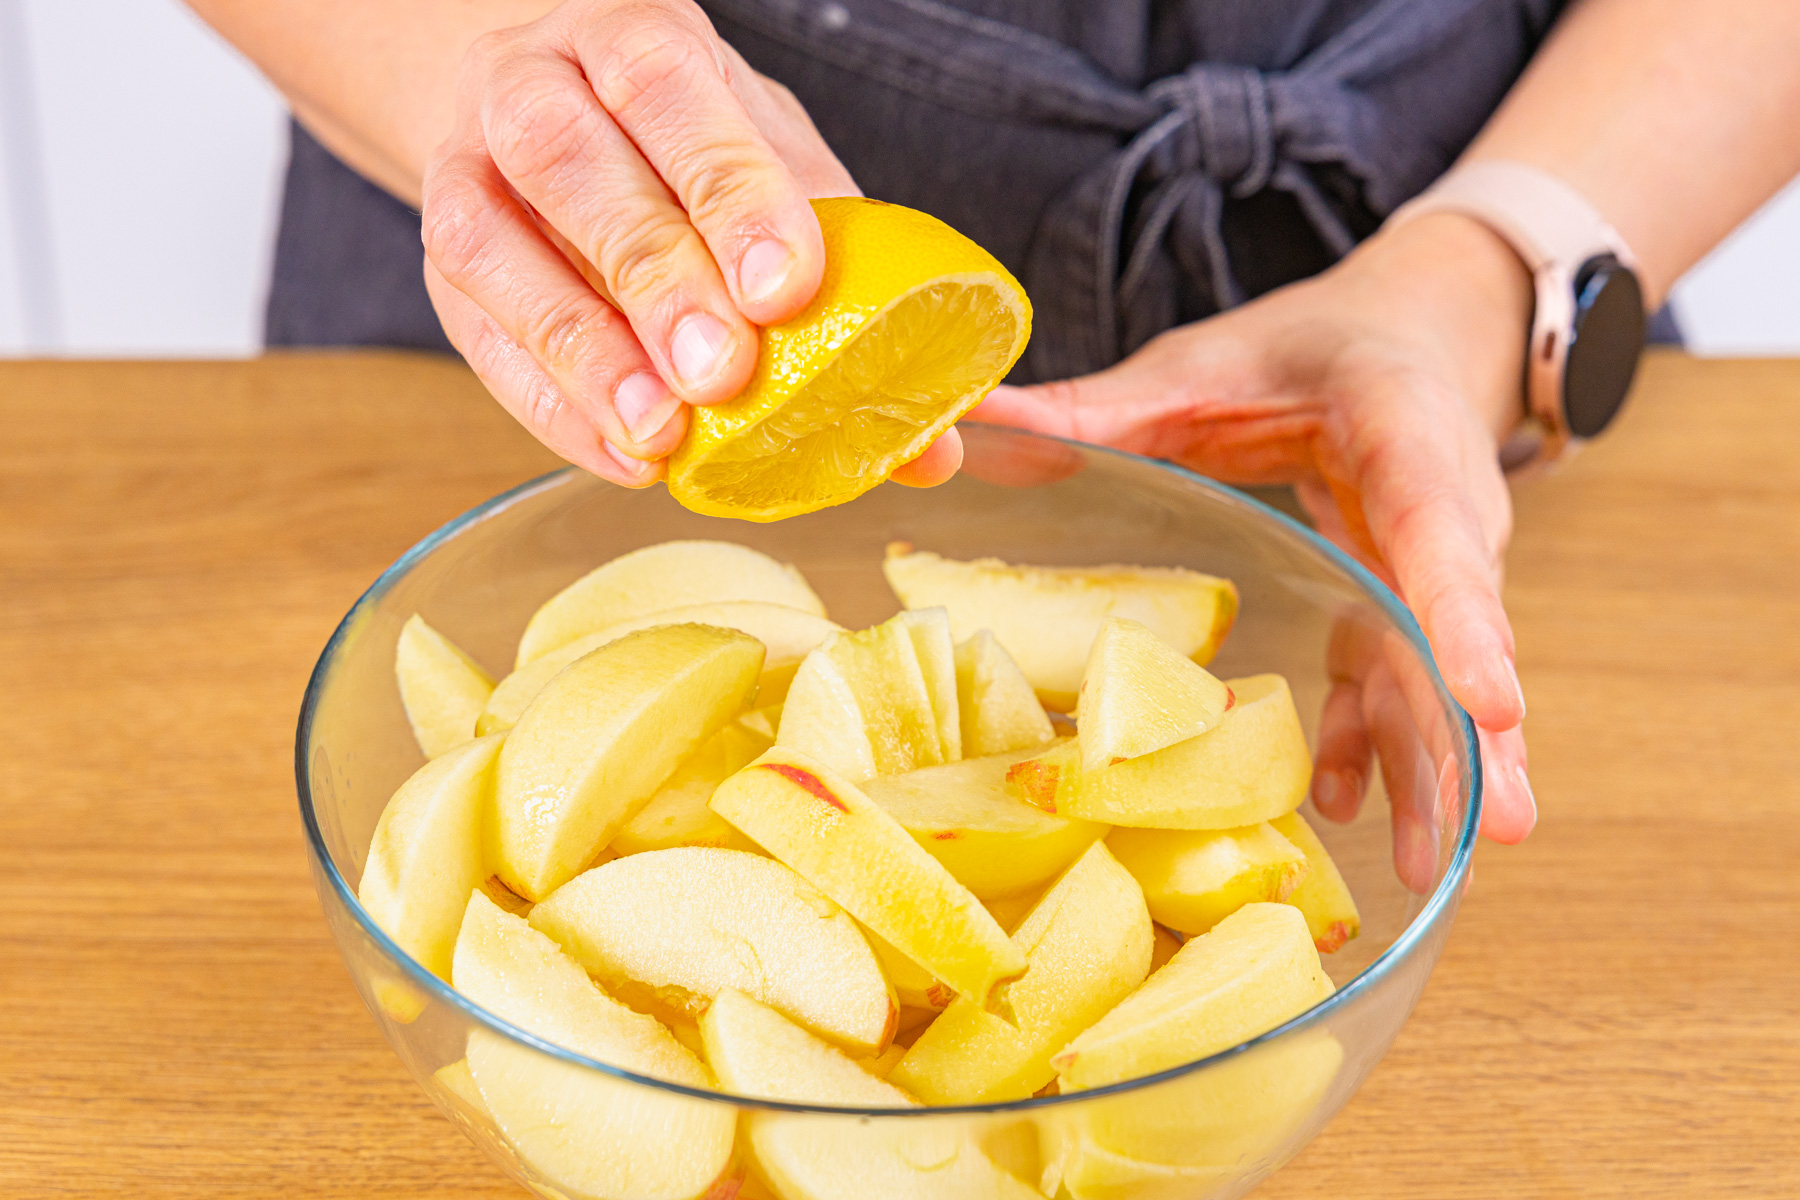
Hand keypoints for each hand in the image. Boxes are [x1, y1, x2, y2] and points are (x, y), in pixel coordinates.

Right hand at [417, 0, 963, 488]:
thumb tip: (934, 444)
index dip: (730, 190)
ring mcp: (468, 167)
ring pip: (492, 247)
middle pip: (572, 164)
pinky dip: (551, 404)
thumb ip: (852, 281)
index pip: (673, 92)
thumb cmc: (686, 150)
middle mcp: (536, 86)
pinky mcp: (442, 255)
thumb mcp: (778, 174)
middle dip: (654, 274)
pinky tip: (623, 453)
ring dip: (582, 350)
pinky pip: (475, 332)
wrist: (548, 114)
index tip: (787, 286)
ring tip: (660, 430)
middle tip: (722, 370)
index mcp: (634, 40)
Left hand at [973, 212, 1538, 848]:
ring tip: (1428, 862)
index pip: (1440, 525)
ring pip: (1444, 675)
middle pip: (1463, 631)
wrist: (1407, 335)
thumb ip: (1099, 405)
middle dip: (1474, 732)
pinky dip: (1380, 748)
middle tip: (1495, 827)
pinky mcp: (1402, 607)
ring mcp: (1434, 571)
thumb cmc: (1311, 348)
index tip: (1489, 701)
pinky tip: (1347, 807)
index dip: (1465, 618)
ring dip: (1440, 770)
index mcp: (1403, 431)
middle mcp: (1444, 512)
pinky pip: (1397, 683)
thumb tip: (973, 422)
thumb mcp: (1204, 362)